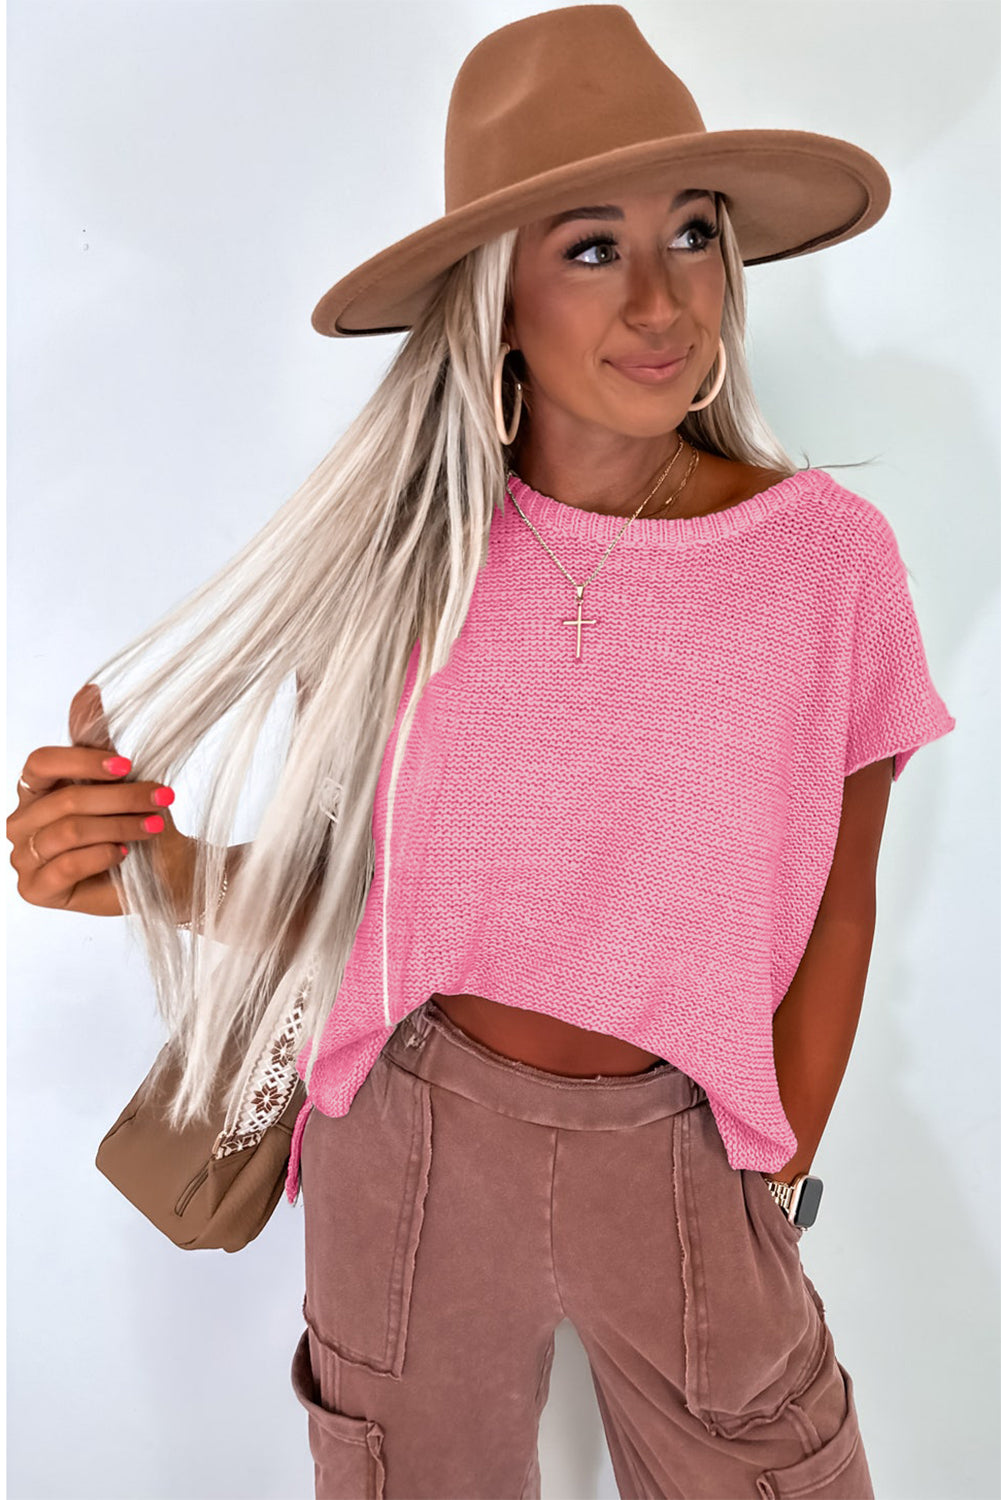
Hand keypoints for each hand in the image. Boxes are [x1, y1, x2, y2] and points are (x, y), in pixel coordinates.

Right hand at [6, 682, 190, 916]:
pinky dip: (102, 855)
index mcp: (34, 789)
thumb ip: (95, 737)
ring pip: (67, 831)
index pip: (39, 763)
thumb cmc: (137, 821)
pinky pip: (65, 865)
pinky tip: (124, 853)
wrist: (164, 870)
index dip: (82, 761)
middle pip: (63, 799)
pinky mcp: (36, 889)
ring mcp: (25, 858)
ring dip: (119, 827)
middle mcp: (22, 822)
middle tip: (161, 798)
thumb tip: (88, 689)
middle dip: (119, 799)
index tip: (128, 766)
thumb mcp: (120, 776)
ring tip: (152, 826)